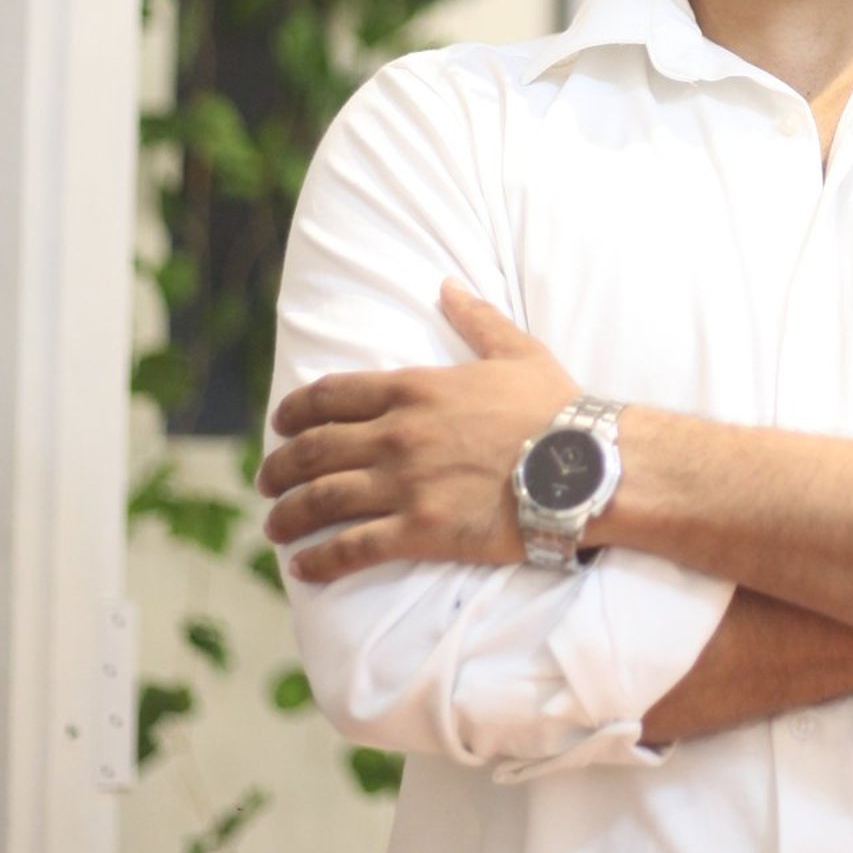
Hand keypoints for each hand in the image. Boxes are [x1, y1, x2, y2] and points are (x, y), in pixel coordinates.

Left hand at [259, 284, 572, 581]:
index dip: (295, 412)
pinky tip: (304, 568)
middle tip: (266, 481)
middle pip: (314, 450)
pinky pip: (352, 548)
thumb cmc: (557, 408)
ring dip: (288, 515)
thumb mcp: (515, 352)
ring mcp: (405, 485)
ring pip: (321, 500)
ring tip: (273, 527)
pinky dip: (320, 560)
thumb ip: (475, 318)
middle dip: (279, 467)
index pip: (331, 396)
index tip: (279, 425)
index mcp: (414, 389)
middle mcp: (397, 435)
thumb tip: (448, 285)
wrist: (586, 466)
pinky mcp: (420, 531)